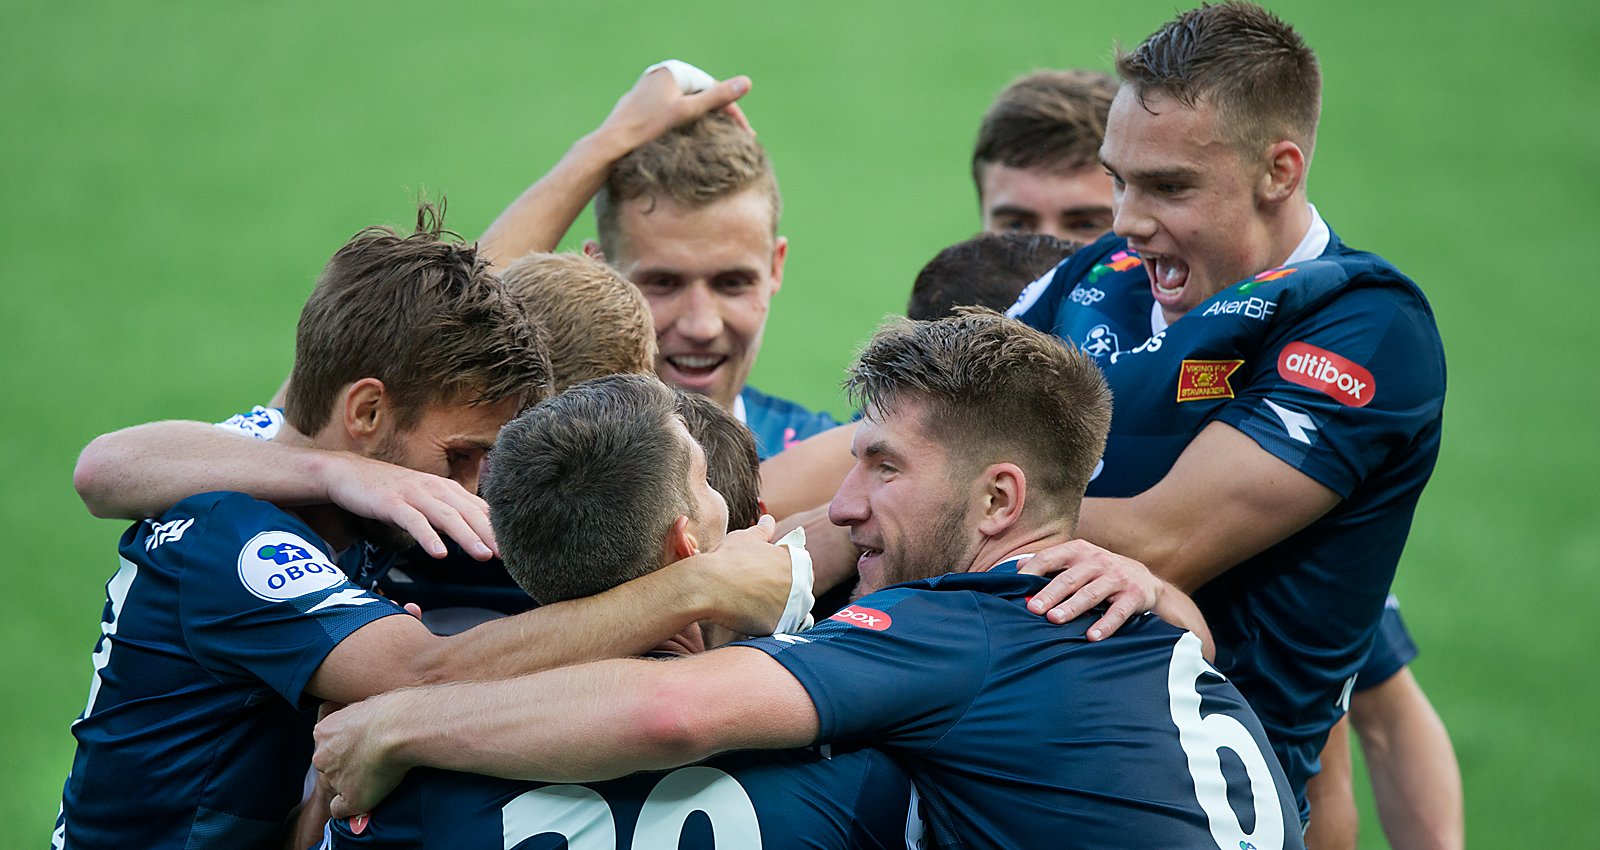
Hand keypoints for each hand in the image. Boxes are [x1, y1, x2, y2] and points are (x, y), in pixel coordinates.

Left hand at [312, 694, 412, 819]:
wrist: (399, 728)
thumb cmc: (390, 711)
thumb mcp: (365, 703)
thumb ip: (356, 716)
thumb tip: (361, 723)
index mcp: (322, 731)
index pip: (329, 745)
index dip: (348, 747)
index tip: (364, 745)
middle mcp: (322, 756)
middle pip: (330, 766)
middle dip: (346, 765)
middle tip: (372, 759)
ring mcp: (334, 778)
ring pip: (338, 785)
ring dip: (353, 782)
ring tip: (380, 771)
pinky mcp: (349, 798)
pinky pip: (340, 809)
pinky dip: (352, 807)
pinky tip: (367, 798)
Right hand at [319, 453, 496, 559]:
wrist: (348, 474)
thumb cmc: (390, 492)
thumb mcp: (425, 501)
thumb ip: (449, 515)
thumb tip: (477, 535)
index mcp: (447, 489)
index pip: (480, 510)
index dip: (500, 529)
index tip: (520, 549)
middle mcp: (436, 489)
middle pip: (470, 513)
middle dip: (492, 535)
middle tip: (511, 556)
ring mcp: (414, 494)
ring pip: (447, 516)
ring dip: (468, 536)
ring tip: (484, 556)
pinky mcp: (392, 503)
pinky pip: (414, 521)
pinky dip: (428, 537)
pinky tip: (440, 553)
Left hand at [593, 63, 752, 157]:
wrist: (611, 143)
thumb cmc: (648, 128)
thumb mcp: (688, 112)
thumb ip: (718, 97)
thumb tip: (747, 82)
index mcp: (673, 72)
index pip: (712, 88)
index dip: (732, 110)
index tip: (746, 132)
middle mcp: (661, 75)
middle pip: (700, 95)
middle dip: (720, 116)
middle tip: (739, 137)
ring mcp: (651, 89)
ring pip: (687, 104)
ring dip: (706, 120)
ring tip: (721, 139)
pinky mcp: (643, 104)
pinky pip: (673, 111)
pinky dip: (687, 123)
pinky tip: (693, 138)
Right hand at [695, 515, 794, 634]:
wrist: (708, 585)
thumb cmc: (726, 558)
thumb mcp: (746, 538)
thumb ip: (763, 530)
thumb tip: (768, 519)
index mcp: (795, 560)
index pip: (800, 568)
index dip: (784, 572)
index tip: (767, 575)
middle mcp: (799, 583)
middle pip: (799, 590)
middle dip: (785, 590)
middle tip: (759, 590)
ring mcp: (791, 607)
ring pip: (793, 609)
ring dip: (781, 607)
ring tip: (756, 603)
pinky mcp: (779, 625)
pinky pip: (782, 626)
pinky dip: (773, 622)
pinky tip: (756, 616)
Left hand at [1018, 539, 1163, 639]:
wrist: (1145, 580)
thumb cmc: (1101, 572)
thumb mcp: (1078, 562)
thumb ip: (1050, 564)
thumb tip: (1017, 568)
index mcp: (1079, 551)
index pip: (1050, 557)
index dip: (1032, 571)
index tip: (1016, 587)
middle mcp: (1098, 561)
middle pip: (1069, 578)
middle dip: (1049, 594)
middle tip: (1032, 608)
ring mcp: (1117, 578)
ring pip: (1091, 594)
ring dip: (1072, 608)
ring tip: (1054, 619)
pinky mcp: (1134, 595)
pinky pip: (1118, 612)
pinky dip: (1105, 625)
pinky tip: (1092, 636)